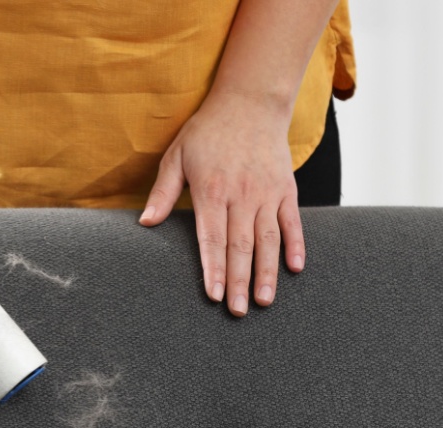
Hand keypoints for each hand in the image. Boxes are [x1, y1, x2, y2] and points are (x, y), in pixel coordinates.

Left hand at [139, 91, 303, 316]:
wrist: (250, 102)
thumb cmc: (207, 131)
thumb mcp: (177, 156)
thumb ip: (163, 192)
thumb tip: (145, 222)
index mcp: (211, 190)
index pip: (211, 238)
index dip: (212, 268)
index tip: (213, 295)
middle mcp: (242, 195)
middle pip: (240, 245)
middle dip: (238, 281)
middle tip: (238, 311)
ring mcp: (267, 193)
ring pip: (268, 240)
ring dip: (267, 272)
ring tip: (265, 300)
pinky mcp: (286, 189)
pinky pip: (292, 222)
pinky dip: (296, 245)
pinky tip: (295, 269)